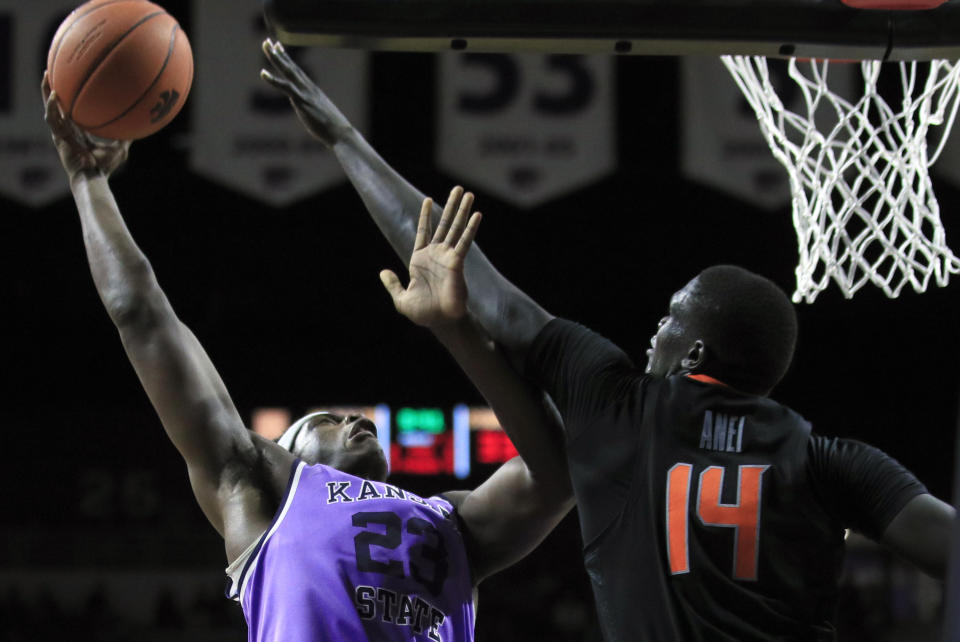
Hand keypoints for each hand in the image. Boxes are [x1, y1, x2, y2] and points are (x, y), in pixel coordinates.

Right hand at [42, 72, 129, 182]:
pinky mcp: (58, 137)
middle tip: (54, 71)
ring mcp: (60, 133)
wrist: (93, 177)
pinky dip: (52, 107)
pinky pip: (52, 119)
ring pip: (50, 108)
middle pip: (57, 105)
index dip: (69, 98)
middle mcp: (67, 130)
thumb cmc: (105, 167)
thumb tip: (140, 128)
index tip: (71, 83)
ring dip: (46, 92)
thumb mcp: (119, 148)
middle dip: (53, 88)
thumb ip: (126, 138)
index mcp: (77, 131)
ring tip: (47, 76)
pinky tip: (54, 95)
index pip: (70, 110)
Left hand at [259, 39, 352, 146]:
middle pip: (291, 67)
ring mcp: (305, 92)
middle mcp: (308, 87)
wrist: (340, 133)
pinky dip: (273, 80)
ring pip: (288, 71)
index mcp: (312, 90)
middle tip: (268, 42)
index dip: (287, 59)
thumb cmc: (332, 128)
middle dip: (279, 54)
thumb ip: (313, 110)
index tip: (278, 47)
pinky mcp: (301, 100)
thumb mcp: (321, 115)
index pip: (297, 71)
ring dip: (276, 58)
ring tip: (266, 46)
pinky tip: (263, 73)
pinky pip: (285, 87)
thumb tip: (312, 113)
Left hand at [380, 186, 481, 327]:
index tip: (428, 200)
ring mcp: (447, 257)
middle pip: (444, 224)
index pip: (424, 231)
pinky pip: (464, 242)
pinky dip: (470, 228)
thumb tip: (383, 272)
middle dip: (451, 206)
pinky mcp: (457, 263)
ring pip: (455, 228)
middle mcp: (436, 254)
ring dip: (462, 210)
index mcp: (420, 259)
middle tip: (459, 188)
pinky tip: (476, 215)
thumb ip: (393, 284)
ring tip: (469, 193)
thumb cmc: (423, 313)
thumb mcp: (401, 299)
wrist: (439, 322)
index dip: (426, 216)